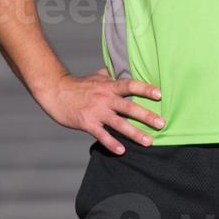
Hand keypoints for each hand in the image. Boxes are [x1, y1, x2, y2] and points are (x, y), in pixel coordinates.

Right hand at [36, 67, 164, 153]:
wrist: (55, 92)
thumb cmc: (79, 84)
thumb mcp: (97, 76)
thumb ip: (113, 75)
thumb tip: (125, 68)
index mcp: (109, 86)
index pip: (130, 85)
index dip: (145, 89)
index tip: (159, 94)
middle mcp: (105, 98)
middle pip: (129, 107)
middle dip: (147, 116)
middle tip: (162, 123)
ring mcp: (96, 112)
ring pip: (119, 124)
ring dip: (135, 133)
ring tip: (148, 141)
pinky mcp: (87, 123)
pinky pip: (101, 135)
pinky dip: (111, 143)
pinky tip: (122, 151)